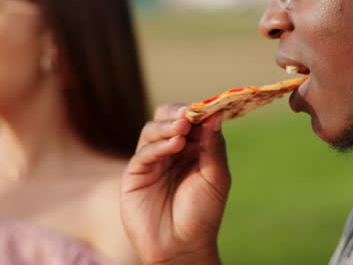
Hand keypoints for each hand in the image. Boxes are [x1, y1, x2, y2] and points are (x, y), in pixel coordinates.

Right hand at [120, 104, 229, 264]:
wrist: (182, 247)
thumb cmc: (202, 214)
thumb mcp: (216, 177)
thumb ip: (214, 145)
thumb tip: (216, 112)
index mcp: (193, 149)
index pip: (191, 120)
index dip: (197, 111)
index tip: (206, 106)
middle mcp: (171, 151)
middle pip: (166, 118)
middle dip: (177, 112)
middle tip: (188, 114)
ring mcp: (152, 161)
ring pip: (152, 130)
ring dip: (167, 126)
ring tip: (182, 129)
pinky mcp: (135, 174)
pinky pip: (143, 152)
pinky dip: (158, 145)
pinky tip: (174, 146)